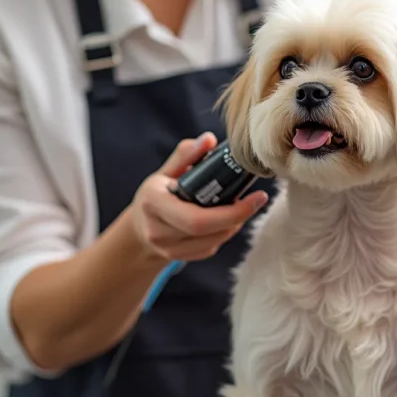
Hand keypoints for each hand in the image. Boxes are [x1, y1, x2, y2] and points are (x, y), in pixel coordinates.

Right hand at [130, 133, 268, 262]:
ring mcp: (167, 249)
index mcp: (154, 203)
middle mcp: (157, 230)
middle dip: (237, 217)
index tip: (257, 197)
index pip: (197, 218)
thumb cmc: (157, 192)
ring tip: (238, 208)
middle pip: (208, 232)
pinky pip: (210, 249)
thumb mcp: (167, 170)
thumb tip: (209, 139)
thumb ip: (187, 154)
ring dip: (232, 225)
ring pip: (214, 242)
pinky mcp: (178, 257)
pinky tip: (223, 221)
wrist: (139, 225)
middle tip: (254, 202)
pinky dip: (222, 234)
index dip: (232, 211)